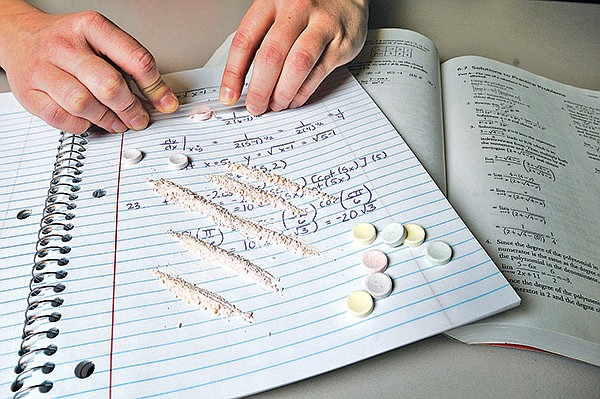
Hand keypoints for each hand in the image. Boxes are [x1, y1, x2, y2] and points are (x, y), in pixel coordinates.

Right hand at [0, 2, 178, 132]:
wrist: (18, 35)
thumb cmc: (68, 41)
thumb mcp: (101, 40)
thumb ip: (130, 66)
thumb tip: (161, 98)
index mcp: (91, 27)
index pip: (135, 59)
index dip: (156, 87)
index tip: (166, 104)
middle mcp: (66, 45)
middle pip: (109, 85)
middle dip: (131, 108)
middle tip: (140, 119)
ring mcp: (44, 69)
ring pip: (84, 104)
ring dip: (108, 119)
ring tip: (118, 122)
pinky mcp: (30, 93)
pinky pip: (64, 118)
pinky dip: (82, 125)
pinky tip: (90, 120)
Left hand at [220, 0, 368, 114]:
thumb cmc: (308, 9)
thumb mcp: (279, 12)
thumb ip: (261, 40)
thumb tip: (241, 82)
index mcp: (272, 1)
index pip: (245, 40)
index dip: (233, 73)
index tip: (229, 95)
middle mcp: (296, 9)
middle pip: (271, 55)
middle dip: (260, 89)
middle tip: (255, 107)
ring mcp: (321, 25)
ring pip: (297, 65)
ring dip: (283, 92)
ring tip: (276, 105)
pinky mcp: (341, 43)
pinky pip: (318, 73)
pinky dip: (302, 92)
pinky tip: (294, 99)